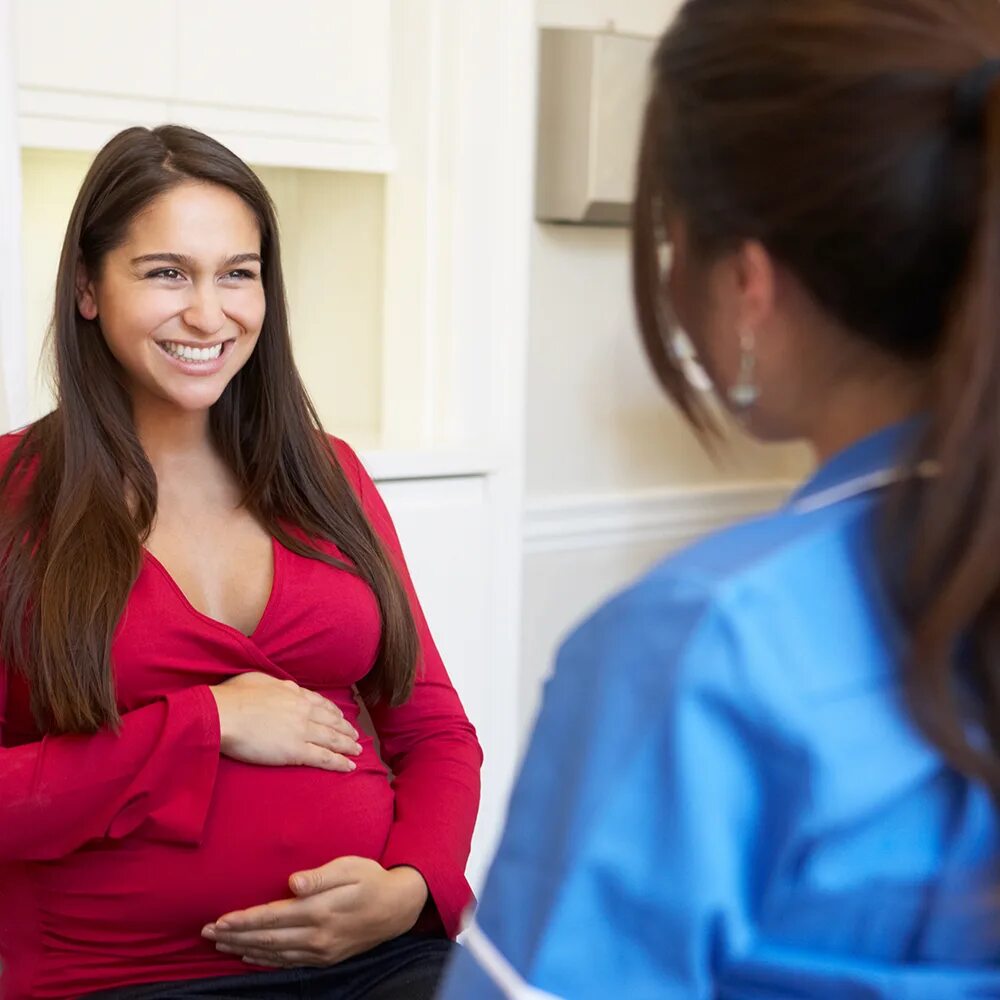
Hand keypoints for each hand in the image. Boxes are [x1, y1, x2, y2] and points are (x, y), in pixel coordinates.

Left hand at [202, 857, 428, 967]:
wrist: (397, 909)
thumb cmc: (371, 879)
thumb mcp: (350, 867)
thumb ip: (320, 876)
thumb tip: (293, 882)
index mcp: (320, 911)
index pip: (273, 917)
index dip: (244, 919)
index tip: (219, 919)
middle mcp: (317, 936)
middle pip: (267, 939)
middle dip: (235, 935)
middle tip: (207, 933)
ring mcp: (321, 951)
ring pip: (274, 954)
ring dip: (245, 949)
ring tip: (220, 944)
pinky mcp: (325, 959)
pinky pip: (288, 963)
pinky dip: (265, 961)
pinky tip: (250, 955)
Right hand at [210, 672, 360, 770]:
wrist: (224, 714)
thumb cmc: (233, 696)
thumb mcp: (259, 679)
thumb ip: (275, 684)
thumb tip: (281, 686)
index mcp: (294, 693)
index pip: (321, 703)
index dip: (334, 712)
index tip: (341, 717)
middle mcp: (303, 710)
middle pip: (332, 721)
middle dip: (345, 730)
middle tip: (355, 736)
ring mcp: (302, 731)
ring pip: (332, 739)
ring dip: (347, 746)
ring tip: (357, 752)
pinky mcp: (296, 751)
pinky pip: (324, 758)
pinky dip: (339, 762)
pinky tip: (349, 766)